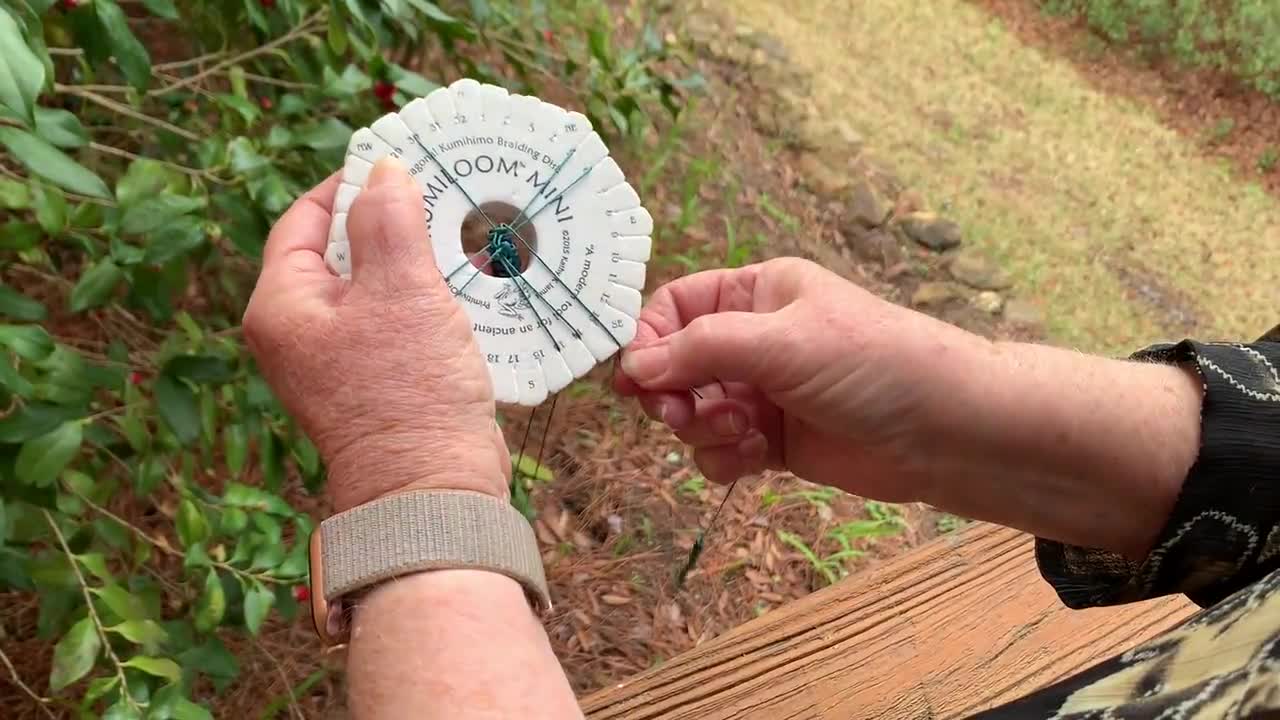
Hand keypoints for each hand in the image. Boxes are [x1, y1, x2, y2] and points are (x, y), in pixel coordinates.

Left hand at [243, 158, 508, 512]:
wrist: (434, 492)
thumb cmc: (410, 392)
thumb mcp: (402, 291)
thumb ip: (389, 220)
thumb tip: (383, 170)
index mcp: (283, 307)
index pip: (305, 220)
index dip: (351, 185)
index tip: (398, 160)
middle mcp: (300, 334)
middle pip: (341, 253)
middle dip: (390, 222)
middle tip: (439, 195)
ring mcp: (338, 363)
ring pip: (375, 289)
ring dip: (415, 262)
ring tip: (460, 235)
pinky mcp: (375, 383)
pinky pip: (396, 323)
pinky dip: (426, 301)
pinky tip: (465, 285)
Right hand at [614, 257, 989, 501]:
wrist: (947, 432)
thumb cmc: (875, 364)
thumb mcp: (781, 341)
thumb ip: (701, 349)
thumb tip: (632, 364)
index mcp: (757, 293)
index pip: (675, 306)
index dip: (648, 339)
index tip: (633, 378)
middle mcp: (755, 339)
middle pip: (675, 364)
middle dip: (672, 394)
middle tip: (681, 415)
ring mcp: (763, 392)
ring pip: (693, 412)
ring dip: (701, 429)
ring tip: (741, 434)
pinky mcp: (773, 441)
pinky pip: (719, 450)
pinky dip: (725, 457)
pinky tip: (757, 456)